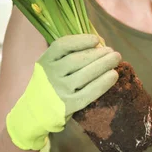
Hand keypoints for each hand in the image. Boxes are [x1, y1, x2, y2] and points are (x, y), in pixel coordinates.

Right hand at [6, 34, 120, 149]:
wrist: (36, 111)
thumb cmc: (49, 84)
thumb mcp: (51, 66)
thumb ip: (69, 54)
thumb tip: (99, 43)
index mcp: (45, 61)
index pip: (62, 46)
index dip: (81, 41)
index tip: (96, 40)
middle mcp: (50, 74)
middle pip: (77, 60)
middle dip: (98, 54)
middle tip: (113, 52)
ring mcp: (59, 90)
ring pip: (85, 75)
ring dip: (104, 65)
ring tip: (116, 60)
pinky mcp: (68, 105)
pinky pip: (89, 93)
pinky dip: (103, 83)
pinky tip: (113, 76)